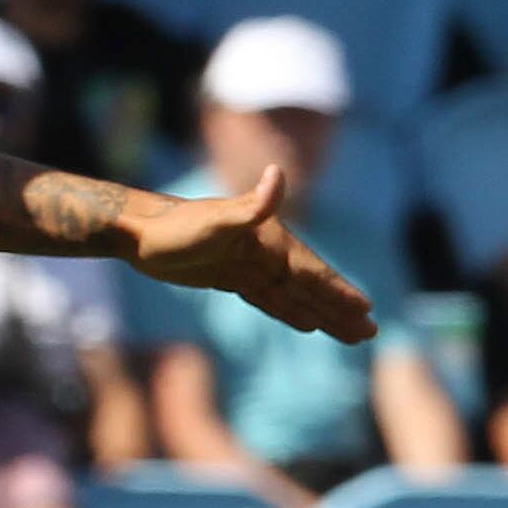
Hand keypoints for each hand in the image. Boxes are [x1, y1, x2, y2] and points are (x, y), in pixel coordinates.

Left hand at [129, 166, 376, 343]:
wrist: (138, 231)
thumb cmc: (174, 227)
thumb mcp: (215, 220)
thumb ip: (251, 205)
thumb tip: (278, 173)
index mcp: (271, 243)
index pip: (313, 274)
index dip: (339, 293)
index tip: (367, 311)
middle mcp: (267, 254)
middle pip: (311, 290)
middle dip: (340, 311)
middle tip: (369, 333)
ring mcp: (250, 266)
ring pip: (294, 298)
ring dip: (322, 315)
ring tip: (349, 334)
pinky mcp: (231, 277)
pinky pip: (270, 300)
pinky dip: (291, 312)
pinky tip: (308, 323)